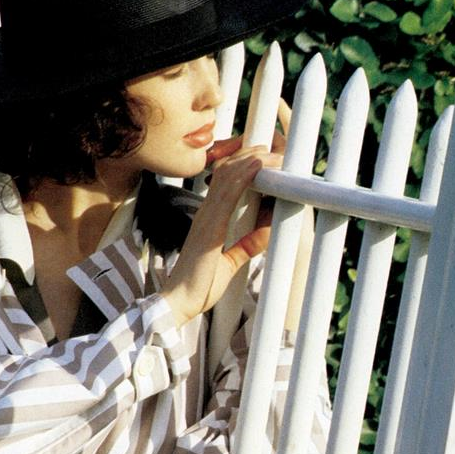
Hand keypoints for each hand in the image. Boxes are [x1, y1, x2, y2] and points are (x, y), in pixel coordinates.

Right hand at [163, 142, 281, 326]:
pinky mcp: (208, 228)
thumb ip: (246, 245)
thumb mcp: (229, 262)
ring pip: (228, 176)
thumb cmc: (199, 285)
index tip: (268, 162)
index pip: (227, 183)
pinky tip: (258, 164)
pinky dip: (243, 176)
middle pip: (228, 172)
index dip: (246, 166)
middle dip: (252, 157)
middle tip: (276, 151)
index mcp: (210, 219)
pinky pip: (227, 194)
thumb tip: (265, 232)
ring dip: (252, 161)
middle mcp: (206, 213)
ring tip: (273, 152)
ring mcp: (205, 218)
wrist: (178, 302)